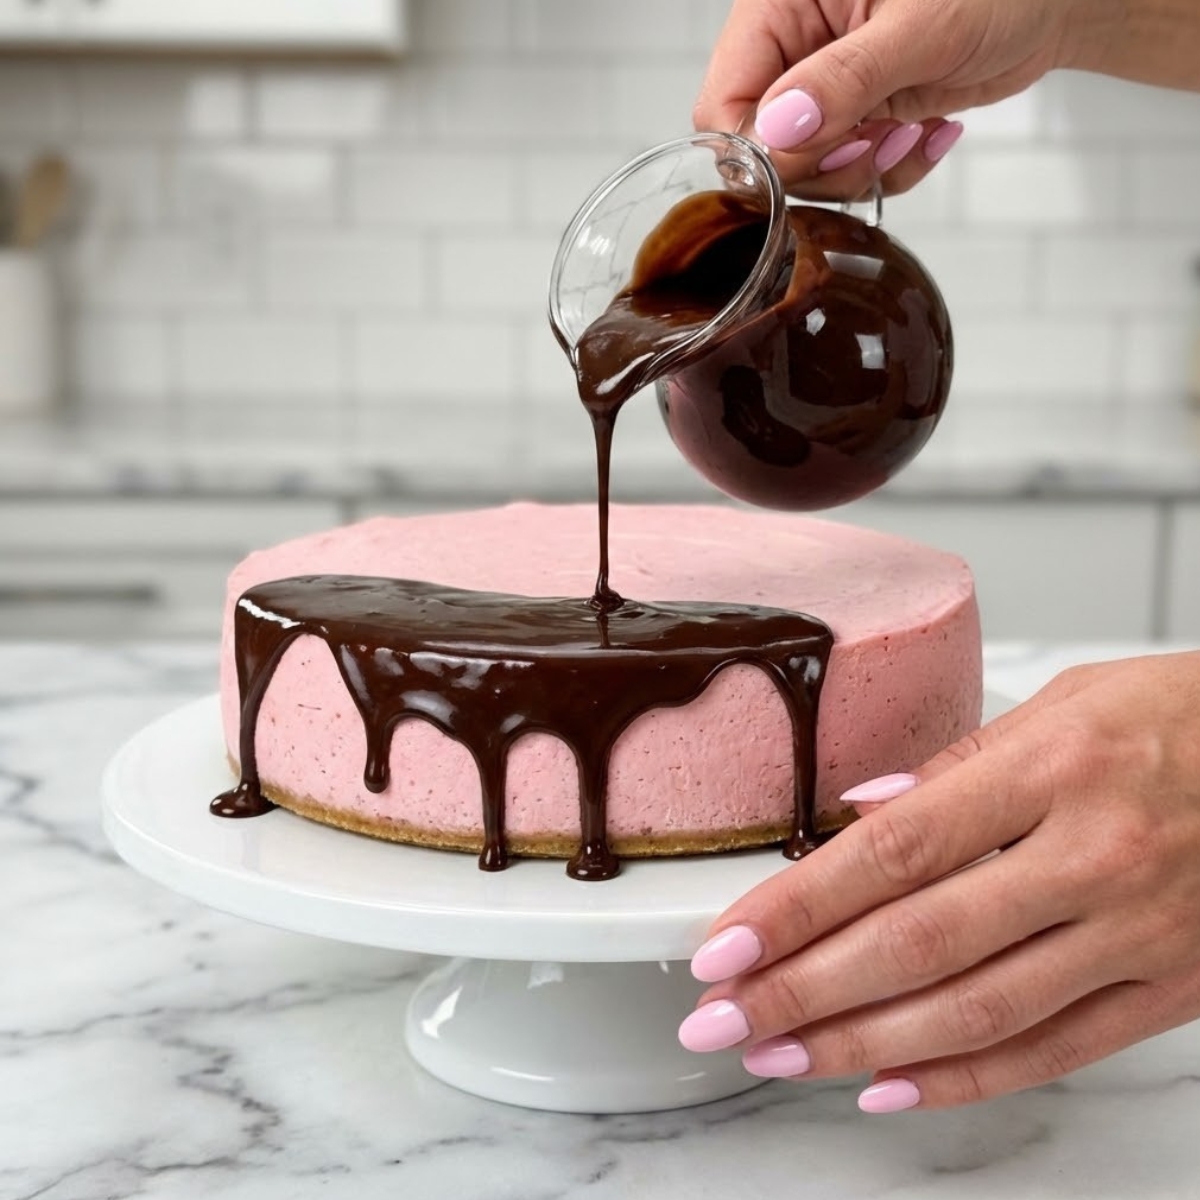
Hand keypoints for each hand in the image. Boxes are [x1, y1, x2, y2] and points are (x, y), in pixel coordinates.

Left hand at [679, 652, 1199, 1111]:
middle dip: (802, 991)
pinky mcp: (1168, 991)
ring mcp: (1134, 935)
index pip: (891, 853)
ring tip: (778, 1057)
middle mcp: (1090, 858)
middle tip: (721, 1020)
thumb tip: (860, 815)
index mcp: (1051, 770)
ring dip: (859, 1044)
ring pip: (974, 1012)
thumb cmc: (1182, 717)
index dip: (795, 909)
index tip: (726, 946)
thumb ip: (958, 767)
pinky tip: (887, 1088)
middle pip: (916, 944)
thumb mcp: (1064, 705)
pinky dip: (962, 1078)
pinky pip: (1053, 1052)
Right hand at [693, 0, 1088, 197]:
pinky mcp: (855, 116)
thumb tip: (779, 129)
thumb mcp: (924, 25)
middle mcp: (794, 48)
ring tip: (912, 136)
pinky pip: (845, 173)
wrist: (1056, 1)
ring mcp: (823, 87)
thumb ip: (846, 79)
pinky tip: (926, 136)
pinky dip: (886, 173)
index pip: (725, 101)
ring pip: (803, 170)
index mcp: (783, 5)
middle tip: (878, 145)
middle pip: (760, 146)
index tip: (824, 151)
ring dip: (860, 173)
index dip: (763, 146)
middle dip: (822, 165)